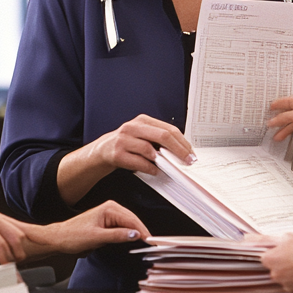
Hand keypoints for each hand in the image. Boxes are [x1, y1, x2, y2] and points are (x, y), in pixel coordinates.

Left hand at [37, 201, 150, 254]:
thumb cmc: (72, 236)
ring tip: (147, 243)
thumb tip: (135, 234)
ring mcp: (110, 214)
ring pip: (130, 223)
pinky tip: (135, 239)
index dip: (144, 231)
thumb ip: (117, 235)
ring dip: (138, 232)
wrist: (59, 238)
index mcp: (109, 208)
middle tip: (154, 244)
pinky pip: (124, 226)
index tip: (152, 241)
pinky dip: (130, 233)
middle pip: (134, 220)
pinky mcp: (108, 221)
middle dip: (143, 231)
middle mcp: (111, 208)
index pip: (132, 220)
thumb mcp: (97, 238)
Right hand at [58, 115, 194, 204]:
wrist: (101, 151)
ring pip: (150, 149)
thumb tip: (182, 151)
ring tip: (169, 167)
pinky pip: (138, 162)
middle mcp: (133, 127)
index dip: (183, 142)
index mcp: (143, 120)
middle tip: (187, 161)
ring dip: (162, 161)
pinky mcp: (116, 154)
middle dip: (179, 150)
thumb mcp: (142, 136)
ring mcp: (123, 140)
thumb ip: (159, 140)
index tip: (191, 154)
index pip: (169, 129)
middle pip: (163, 136)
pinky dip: (149, 168)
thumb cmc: (126, 144)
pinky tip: (155, 171)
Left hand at [261, 234, 292, 292]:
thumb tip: (248, 238)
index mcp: (270, 260)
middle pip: (274, 270)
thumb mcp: (286, 237)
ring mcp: (285, 285)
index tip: (280, 253)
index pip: (264, 259)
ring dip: (290, 274)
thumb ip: (265, 239)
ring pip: (284, 279)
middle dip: (281, 265)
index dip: (273, 255)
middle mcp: (275, 275)